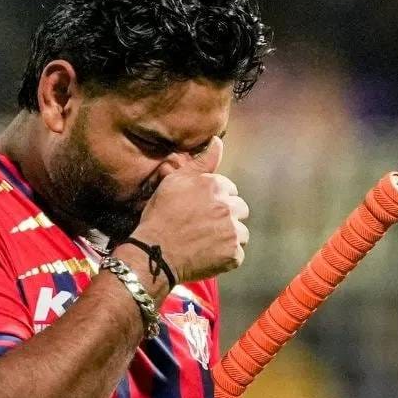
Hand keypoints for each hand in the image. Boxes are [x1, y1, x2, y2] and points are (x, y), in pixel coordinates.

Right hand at [131, 137, 248, 282]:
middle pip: (240, 209)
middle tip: (207, 225)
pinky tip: (209, 254)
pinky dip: (226, 256)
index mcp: (216, 186)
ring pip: (242, 232)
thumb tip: (218, 141)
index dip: (216, 200)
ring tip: (208, 241)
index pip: (230, 190)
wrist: (155, 252)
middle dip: (228, 216)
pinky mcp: (233, 253)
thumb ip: (201, 161)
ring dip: (230, 236)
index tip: (202, 209)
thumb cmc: (161, 215)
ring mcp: (232, 231)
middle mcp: (228, 206)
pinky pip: (237, 254)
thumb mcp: (175, 181)